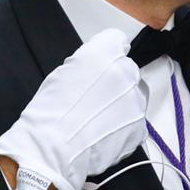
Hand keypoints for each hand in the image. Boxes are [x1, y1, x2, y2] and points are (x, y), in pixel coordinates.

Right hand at [0, 29, 146, 189]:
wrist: (52, 147)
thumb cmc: (50, 110)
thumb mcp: (63, 71)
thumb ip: (88, 62)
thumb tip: (98, 67)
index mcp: (104, 53)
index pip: (116, 41)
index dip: (107, 55)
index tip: (100, 67)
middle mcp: (126, 72)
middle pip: (127, 71)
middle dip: (114, 82)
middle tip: (94, 99)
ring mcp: (136, 101)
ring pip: (134, 96)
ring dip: (121, 104)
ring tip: (97, 120)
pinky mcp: (139, 127)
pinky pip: (135, 122)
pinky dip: (123, 127)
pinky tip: (103, 134)